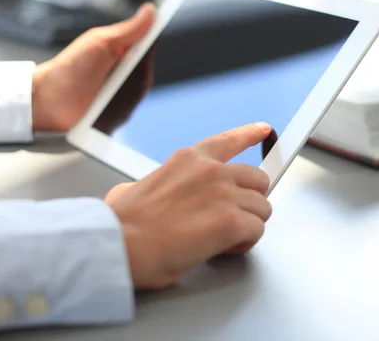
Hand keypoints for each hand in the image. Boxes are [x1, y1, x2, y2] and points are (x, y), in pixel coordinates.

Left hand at [31, 3, 155, 131]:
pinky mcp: (114, 116)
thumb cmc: (69, 69)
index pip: (147, 49)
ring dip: (124, 93)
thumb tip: (151, 10)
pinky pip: (127, 112)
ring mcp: (118, 96)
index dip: (150, 48)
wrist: (47, 102)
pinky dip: (117, 109)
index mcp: (120, 52)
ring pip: (137, 95)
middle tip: (117, 74)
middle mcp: (122, 74)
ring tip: (106, 91)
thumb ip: (128, 29)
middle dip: (134, 75)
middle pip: (144, 75)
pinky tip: (104, 107)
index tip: (149, 44)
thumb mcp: (100, 43)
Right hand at [105, 123, 272, 289]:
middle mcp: (210, 170)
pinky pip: (256, 231)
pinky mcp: (230, 221)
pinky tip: (221, 249)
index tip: (263, 130)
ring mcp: (223, 193)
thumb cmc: (121, 225)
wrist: (115, 245)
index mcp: (187, 160)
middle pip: (257, 180)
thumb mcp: (129, 189)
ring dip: (247, 226)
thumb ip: (150, 185)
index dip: (249, 135)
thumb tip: (136, 193)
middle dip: (249, 201)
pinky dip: (243, 244)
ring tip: (220, 240)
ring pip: (262, 208)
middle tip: (232, 218)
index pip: (228, 141)